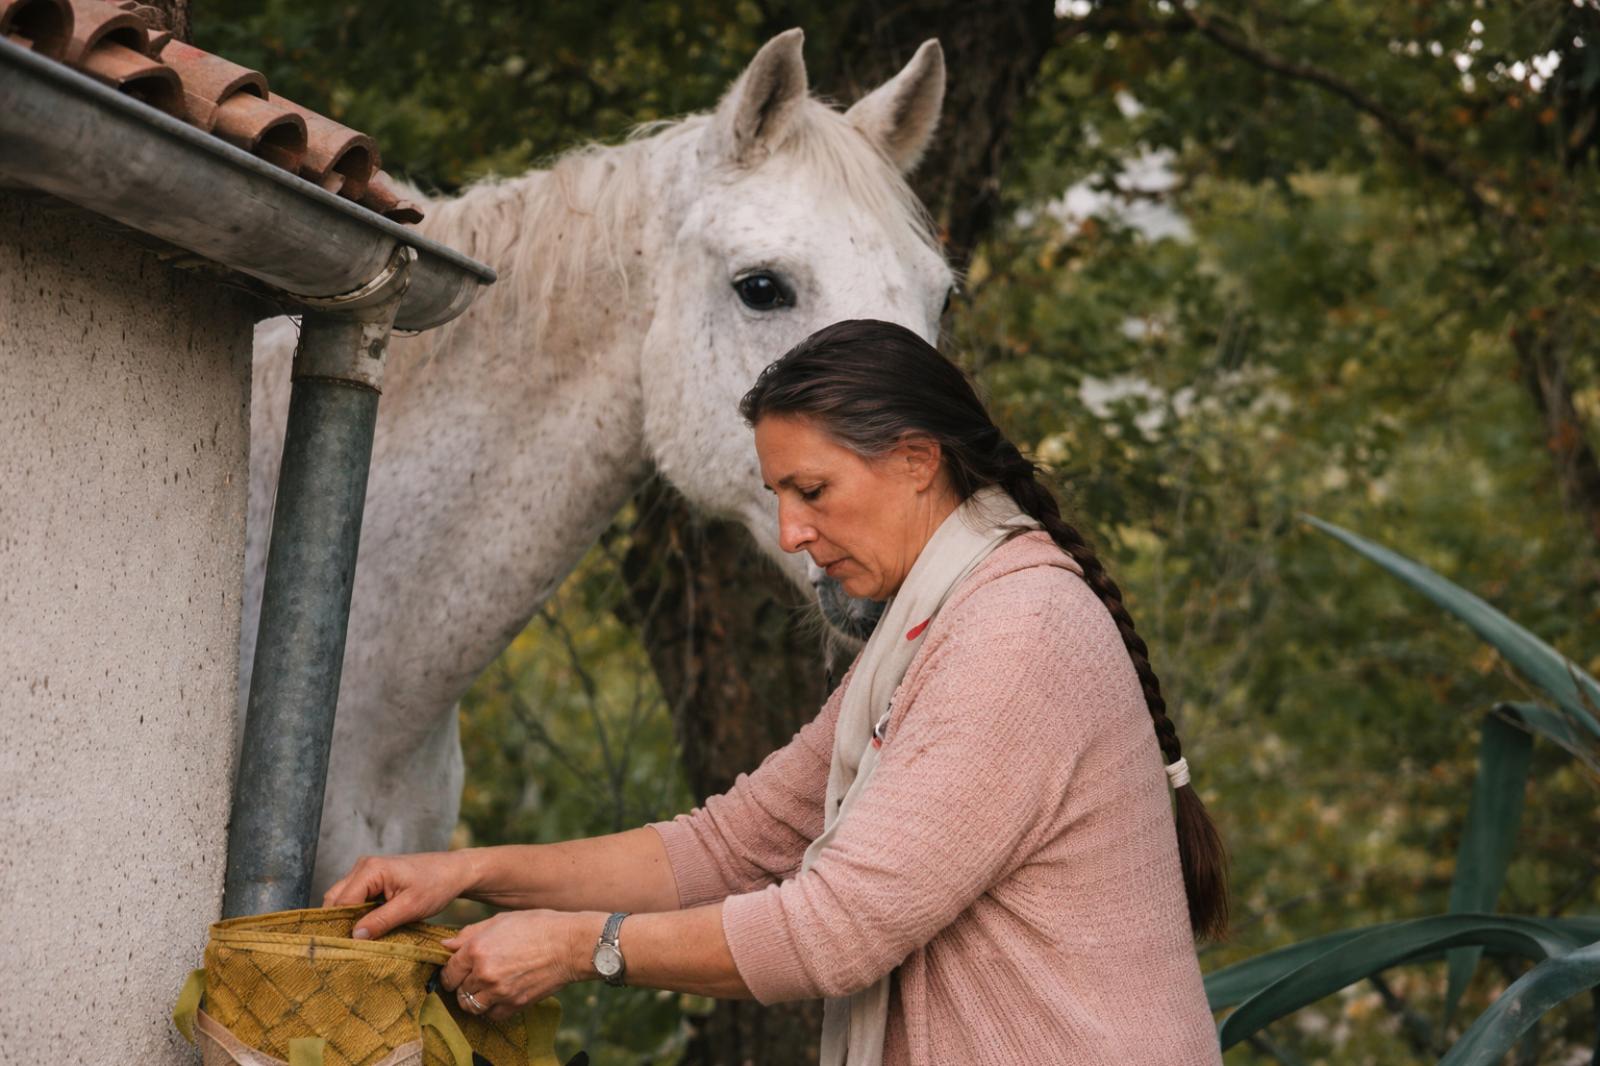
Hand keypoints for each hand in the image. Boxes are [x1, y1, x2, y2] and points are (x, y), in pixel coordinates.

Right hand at [321, 851, 476, 939]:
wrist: (455, 871)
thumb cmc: (437, 885)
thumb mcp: (410, 907)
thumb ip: (381, 921)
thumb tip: (355, 937)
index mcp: (371, 869)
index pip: (341, 902)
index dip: (341, 926)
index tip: (346, 947)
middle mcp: (363, 866)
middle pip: (335, 899)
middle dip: (340, 922)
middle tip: (351, 945)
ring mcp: (366, 871)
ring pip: (342, 899)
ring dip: (349, 918)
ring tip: (360, 938)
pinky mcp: (372, 878)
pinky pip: (355, 898)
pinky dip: (357, 913)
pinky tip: (368, 927)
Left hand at [438, 910, 598, 1021]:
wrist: (570, 944)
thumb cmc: (537, 926)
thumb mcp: (500, 920)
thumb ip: (469, 934)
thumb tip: (445, 945)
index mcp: (477, 949)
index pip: (448, 972)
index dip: (450, 971)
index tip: (457, 970)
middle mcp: (484, 973)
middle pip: (458, 991)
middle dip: (462, 984)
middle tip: (472, 977)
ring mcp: (499, 991)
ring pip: (471, 1006)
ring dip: (474, 999)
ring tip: (484, 988)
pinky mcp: (515, 1004)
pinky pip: (492, 1015)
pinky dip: (492, 1008)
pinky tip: (500, 995)